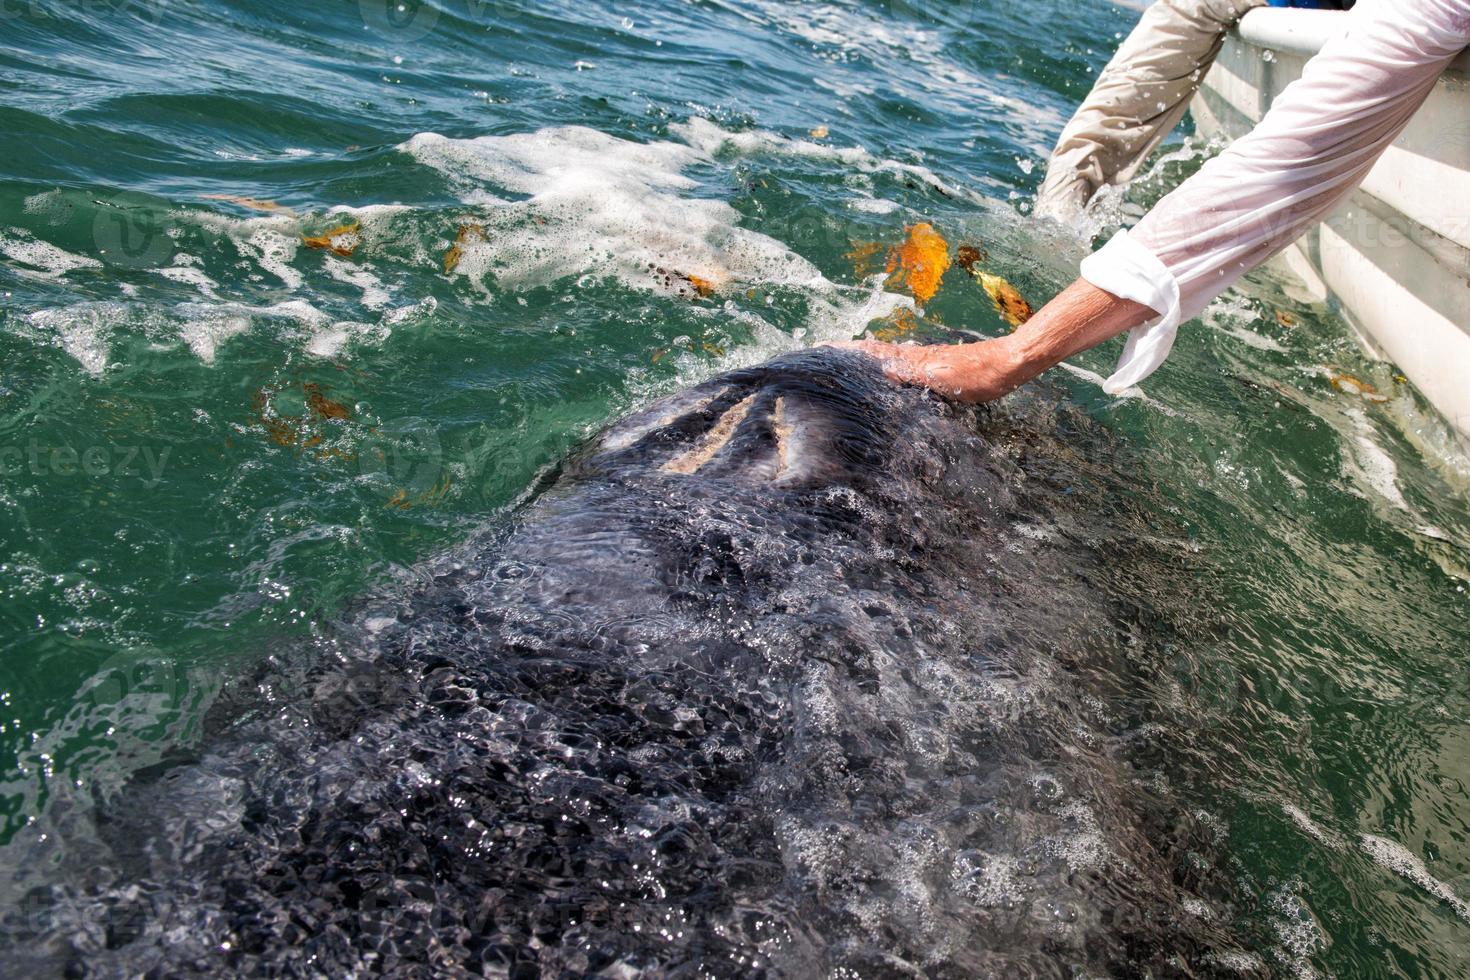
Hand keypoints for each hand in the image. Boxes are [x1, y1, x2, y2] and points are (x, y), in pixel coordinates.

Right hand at [828, 336, 1022, 402]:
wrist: (1007, 365)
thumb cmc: (977, 375)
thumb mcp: (941, 377)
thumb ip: (911, 373)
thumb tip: (878, 369)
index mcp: (910, 360)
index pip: (869, 353)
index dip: (845, 351)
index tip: (819, 347)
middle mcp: (912, 358)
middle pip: (872, 353)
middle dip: (847, 354)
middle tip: (824, 354)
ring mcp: (923, 362)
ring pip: (885, 359)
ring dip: (863, 360)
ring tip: (844, 363)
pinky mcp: (934, 368)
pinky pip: (899, 365)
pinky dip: (883, 366)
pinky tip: (885, 373)